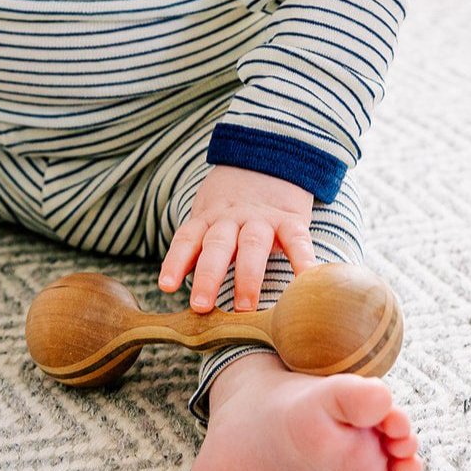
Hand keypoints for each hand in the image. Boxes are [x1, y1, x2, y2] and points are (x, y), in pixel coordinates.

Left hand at [158, 165, 316, 311]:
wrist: (271, 163)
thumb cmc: (233, 207)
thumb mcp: (210, 217)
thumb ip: (196, 248)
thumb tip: (170, 285)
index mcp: (208, 218)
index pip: (187, 238)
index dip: (175, 261)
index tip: (166, 286)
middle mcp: (232, 218)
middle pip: (217, 245)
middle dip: (207, 276)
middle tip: (201, 305)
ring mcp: (262, 218)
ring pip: (251, 245)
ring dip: (247, 276)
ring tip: (244, 307)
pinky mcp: (290, 220)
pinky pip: (296, 240)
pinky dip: (301, 260)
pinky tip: (304, 281)